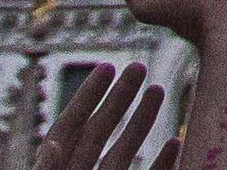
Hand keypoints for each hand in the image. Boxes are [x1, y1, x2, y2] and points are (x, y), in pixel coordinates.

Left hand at [39, 64, 176, 169]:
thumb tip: (52, 145)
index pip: (68, 129)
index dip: (86, 97)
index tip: (108, 66)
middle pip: (98, 132)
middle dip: (118, 98)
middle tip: (138, 67)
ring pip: (122, 153)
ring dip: (142, 122)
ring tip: (158, 90)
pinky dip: (161, 165)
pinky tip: (174, 143)